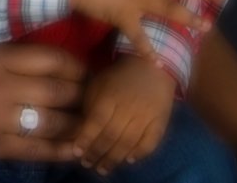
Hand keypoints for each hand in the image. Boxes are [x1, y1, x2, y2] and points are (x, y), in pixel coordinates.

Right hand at [0, 44, 86, 166]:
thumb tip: (12, 43)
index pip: (48, 58)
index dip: (74, 64)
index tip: (84, 66)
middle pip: (60, 90)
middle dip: (84, 92)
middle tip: (97, 92)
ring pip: (55, 123)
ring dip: (78, 121)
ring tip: (93, 119)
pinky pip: (38, 151)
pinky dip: (61, 150)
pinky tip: (76, 149)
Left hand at [74, 55, 174, 174]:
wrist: (149, 67)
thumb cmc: (117, 77)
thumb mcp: (98, 83)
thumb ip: (89, 103)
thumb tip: (79, 127)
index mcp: (109, 96)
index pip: (96, 121)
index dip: (86, 138)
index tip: (76, 152)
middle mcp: (128, 107)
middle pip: (112, 136)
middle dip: (98, 153)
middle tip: (87, 165)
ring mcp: (146, 116)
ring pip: (129, 143)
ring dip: (115, 158)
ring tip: (102, 169)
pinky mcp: (160, 122)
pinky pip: (150, 143)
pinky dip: (139, 154)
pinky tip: (128, 160)